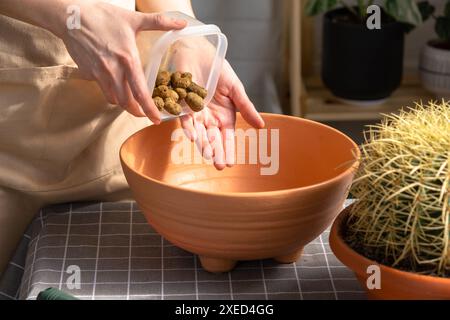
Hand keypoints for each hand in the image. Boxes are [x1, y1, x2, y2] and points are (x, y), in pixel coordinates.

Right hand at [58, 0, 185, 123]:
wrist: (71, 16)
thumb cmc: (103, 16)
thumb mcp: (133, 18)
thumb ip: (160, 22)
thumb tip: (181, 24)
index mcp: (128, 60)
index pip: (140, 93)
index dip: (149, 110)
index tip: (156, 120)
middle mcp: (113, 71)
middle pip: (127, 103)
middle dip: (138, 111)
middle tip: (145, 113)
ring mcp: (99, 74)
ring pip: (114, 99)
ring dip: (124, 104)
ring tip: (133, 102)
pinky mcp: (89, 74)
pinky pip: (103, 90)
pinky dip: (112, 93)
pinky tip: (117, 87)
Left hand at [180, 60, 264, 169]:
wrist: (199, 52)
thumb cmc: (219, 69)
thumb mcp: (236, 90)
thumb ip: (246, 108)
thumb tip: (261, 126)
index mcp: (224, 116)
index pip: (227, 137)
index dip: (228, 150)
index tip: (230, 163)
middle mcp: (209, 118)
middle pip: (213, 139)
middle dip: (216, 152)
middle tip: (219, 166)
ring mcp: (195, 113)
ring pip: (199, 133)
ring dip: (203, 144)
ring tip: (208, 156)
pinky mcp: (182, 105)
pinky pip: (185, 119)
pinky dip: (189, 128)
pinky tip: (193, 137)